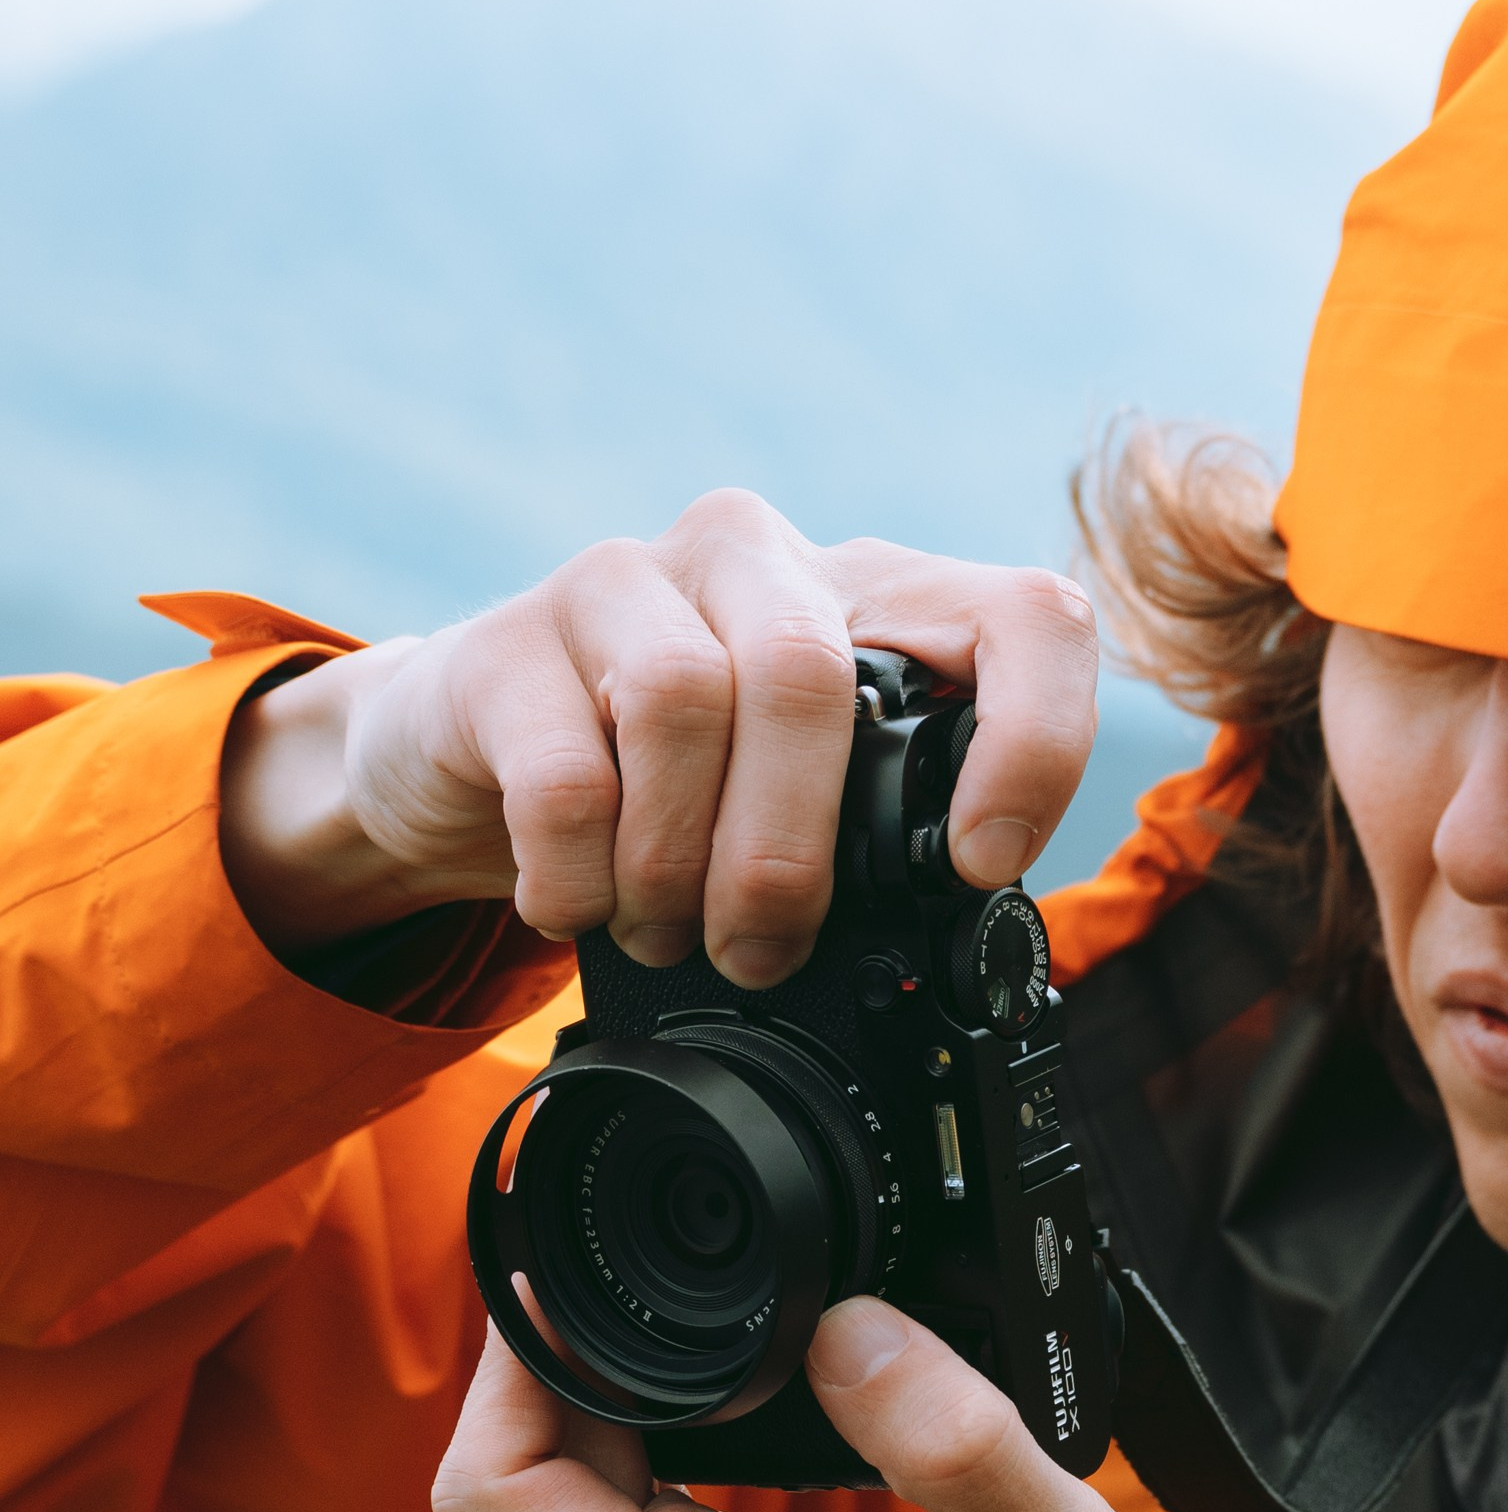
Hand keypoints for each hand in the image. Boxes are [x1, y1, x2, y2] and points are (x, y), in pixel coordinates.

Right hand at [219, 488, 1099, 978]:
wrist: (469, 751)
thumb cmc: (671, 783)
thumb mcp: (803, 794)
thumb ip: (882, 827)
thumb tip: (955, 926)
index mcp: (872, 596)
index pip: (1022, 617)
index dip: (1034, 739)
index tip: (982, 863)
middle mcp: (757, 559)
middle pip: (811, 678)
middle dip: (789, 856)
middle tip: (765, 952)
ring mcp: (625, 579)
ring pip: (684, 704)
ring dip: (677, 865)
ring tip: (666, 933)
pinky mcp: (506, 640)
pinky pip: (564, 772)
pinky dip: (580, 875)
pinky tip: (578, 908)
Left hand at [430, 1300, 1225, 1511]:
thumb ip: (943, 1423)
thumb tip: (843, 1323)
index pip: (497, 1494)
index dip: (505, 1369)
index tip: (565, 1283)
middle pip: (532, 1488)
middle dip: (563, 1369)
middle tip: (644, 1268)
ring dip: (616, 1411)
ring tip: (697, 1318)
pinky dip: (659, 1459)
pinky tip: (736, 1403)